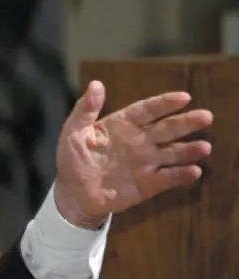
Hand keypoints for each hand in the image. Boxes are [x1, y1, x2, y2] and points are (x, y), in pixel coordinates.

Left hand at [54, 80, 213, 229]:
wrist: (73, 193)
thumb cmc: (73, 158)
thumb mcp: (73, 131)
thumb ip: (85, 109)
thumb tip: (95, 84)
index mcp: (122, 124)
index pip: (146, 110)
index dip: (164, 103)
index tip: (183, 97)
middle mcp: (139, 141)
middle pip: (166, 128)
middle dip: (186, 122)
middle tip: (206, 116)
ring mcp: (145, 162)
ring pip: (172, 153)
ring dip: (188, 150)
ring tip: (204, 147)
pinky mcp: (148, 184)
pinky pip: (167, 178)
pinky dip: (180, 175)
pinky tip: (193, 171)